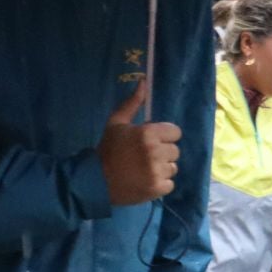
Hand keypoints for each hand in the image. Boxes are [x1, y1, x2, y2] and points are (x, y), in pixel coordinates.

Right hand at [99, 82, 180, 204]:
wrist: (96, 180)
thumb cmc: (108, 149)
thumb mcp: (116, 122)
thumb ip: (132, 103)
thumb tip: (143, 82)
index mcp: (148, 133)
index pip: (175, 132)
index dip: (164, 136)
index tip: (152, 141)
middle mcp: (156, 151)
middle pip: (175, 151)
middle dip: (163, 153)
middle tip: (145, 157)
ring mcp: (157, 171)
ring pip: (173, 167)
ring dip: (162, 169)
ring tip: (145, 170)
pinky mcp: (157, 188)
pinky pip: (170, 184)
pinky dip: (160, 184)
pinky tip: (146, 181)